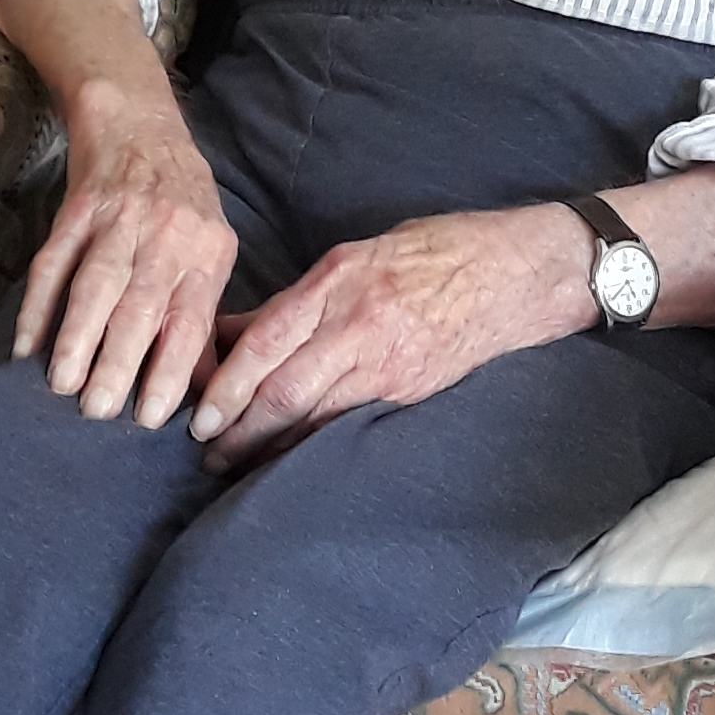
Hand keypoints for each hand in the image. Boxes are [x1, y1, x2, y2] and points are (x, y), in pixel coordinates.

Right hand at [13, 81, 241, 427]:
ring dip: (77, 338)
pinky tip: (24, 344)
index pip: (190, 322)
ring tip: (61, 386)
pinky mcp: (75, 209)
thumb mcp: (209, 249)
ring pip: (95, 285)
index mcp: (206, 252)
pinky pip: (52, 262)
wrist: (138, 122)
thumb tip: (200, 389)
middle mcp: (165, 235)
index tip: (150, 418)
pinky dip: (37, 305)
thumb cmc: (182, 201)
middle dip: (118, 363)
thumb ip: (202, 313)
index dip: (170, 371)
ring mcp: (118, 219)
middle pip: (140, 307)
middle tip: (98, 413)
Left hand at [189, 205, 591, 471]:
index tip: (198, 414)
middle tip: (207, 452)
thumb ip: (297, 299)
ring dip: (269, 446)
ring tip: (236, 464)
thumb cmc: (434, 251)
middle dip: (238, 428)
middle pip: (283, 389)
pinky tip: (289, 460)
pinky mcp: (410, 391)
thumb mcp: (357, 255)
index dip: (226, 384)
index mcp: (339, 282)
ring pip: (314, 416)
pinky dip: (312, 444)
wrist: (516, 273)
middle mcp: (358, 325)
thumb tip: (236, 332)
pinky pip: (349, 423)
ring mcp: (387, 364)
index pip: (266, 340)